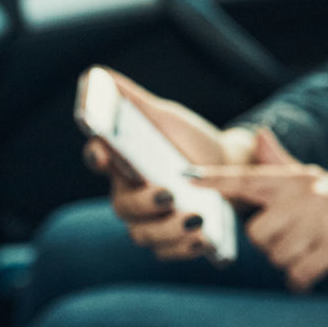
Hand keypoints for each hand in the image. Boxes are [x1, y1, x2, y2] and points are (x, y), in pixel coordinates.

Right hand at [81, 69, 262, 260]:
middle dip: (144, 202)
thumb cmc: (189, 140)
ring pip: (144, 235)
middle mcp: (131, 194)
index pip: (99, 159)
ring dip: (168, 231)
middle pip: (123, 206)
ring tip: (197, 219)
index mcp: (123, 162)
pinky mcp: (172, 240)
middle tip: (169, 194)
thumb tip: (97, 74)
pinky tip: (204, 239)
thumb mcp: (165, 117)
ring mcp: (150, 220)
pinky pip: (169, 252)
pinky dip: (185, 248)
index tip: (104, 151)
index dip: (97, 155)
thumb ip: (132, 99)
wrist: (230, 166)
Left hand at [191, 153, 327, 308]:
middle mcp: (309, 196)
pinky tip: (318, 271)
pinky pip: (298, 273)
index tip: (184, 177)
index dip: (216, 181)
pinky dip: (305, 279)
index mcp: (300, 180)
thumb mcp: (320, 182)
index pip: (249, 179)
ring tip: (314, 252)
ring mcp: (323, 222)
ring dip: (292, 263)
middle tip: (300, 240)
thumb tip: (259, 135)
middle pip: (258, 233)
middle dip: (273, 245)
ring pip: (277, 256)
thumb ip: (283, 164)